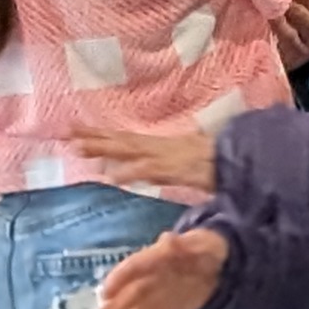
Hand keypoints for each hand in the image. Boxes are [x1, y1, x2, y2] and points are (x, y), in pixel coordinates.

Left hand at [66, 126, 220, 201]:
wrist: (243, 160)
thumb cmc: (220, 164)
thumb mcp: (188, 164)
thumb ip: (168, 165)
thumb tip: (154, 166)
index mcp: (161, 147)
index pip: (125, 140)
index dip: (101, 135)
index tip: (75, 131)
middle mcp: (160, 147)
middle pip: (121, 141)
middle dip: (93, 136)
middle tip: (64, 132)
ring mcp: (168, 156)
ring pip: (130, 151)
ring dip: (105, 149)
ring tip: (78, 148)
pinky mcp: (178, 168)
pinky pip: (152, 171)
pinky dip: (133, 173)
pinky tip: (114, 177)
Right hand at [90, 227, 228, 308]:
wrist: (215, 267)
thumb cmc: (204, 250)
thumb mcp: (200, 244)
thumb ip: (183, 245)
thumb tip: (168, 238)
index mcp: (152, 260)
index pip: (131, 268)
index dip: (118, 279)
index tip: (106, 293)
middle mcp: (146, 282)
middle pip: (126, 297)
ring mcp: (152, 301)